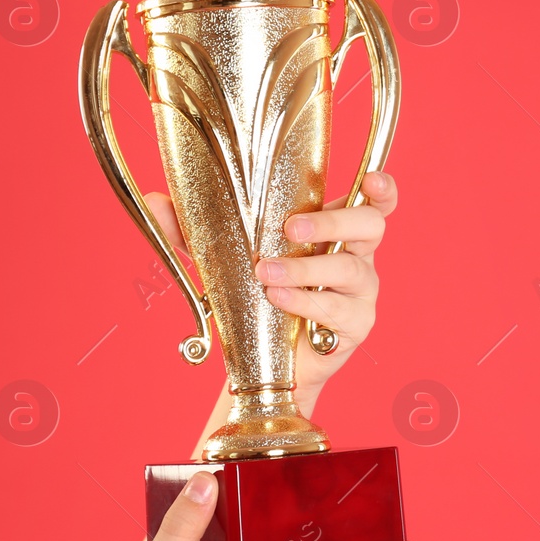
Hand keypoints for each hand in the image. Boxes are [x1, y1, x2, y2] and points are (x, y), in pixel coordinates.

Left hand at [145, 171, 397, 403]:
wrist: (260, 361)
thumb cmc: (254, 298)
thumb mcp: (222, 259)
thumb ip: (192, 230)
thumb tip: (157, 200)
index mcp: (336, 230)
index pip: (375, 202)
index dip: (382, 188)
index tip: (370, 179)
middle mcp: (358, 256)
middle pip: (370, 225)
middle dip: (332, 222)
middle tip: (289, 229)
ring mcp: (362, 292)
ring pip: (350, 268)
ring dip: (305, 269)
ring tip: (265, 275)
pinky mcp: (357, 325)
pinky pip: (339, 309)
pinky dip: (306, 302)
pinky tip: (278, 300)